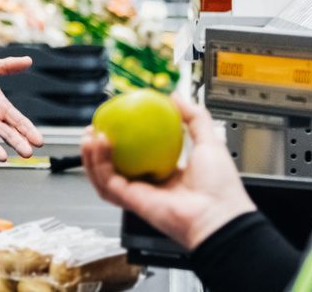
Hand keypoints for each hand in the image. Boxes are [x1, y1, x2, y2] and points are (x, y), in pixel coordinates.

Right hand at [81, 94, 255, 250]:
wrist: (219, 215)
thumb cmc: (220, 187)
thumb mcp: (209, 141)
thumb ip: (195, 117)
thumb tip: (176, 97)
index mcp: (166, 173)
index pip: (136, 155)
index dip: (122, 140)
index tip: (115, 123)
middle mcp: (149, 184)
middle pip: (113, 166)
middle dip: (97, 149)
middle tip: (93, 129)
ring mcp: (139, 193)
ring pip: (104, 175)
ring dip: (92, 156)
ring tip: (90, 136)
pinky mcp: (131, 201)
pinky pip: (108, 181)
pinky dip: (99, 164)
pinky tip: (99, 145)